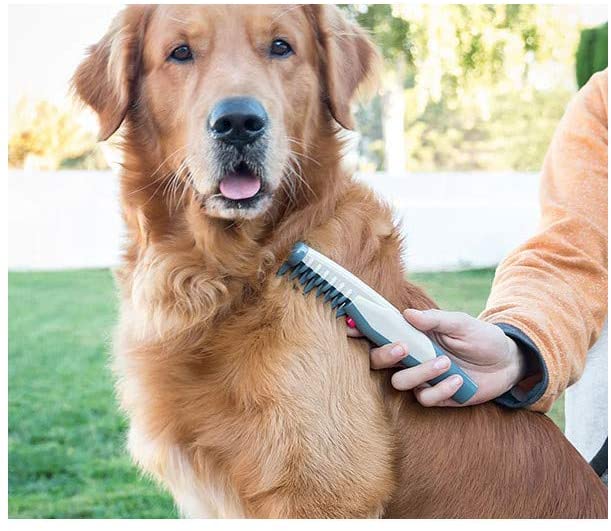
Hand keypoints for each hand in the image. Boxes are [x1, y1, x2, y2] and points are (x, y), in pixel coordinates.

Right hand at [347, 308, 526, 406]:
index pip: (380, 333)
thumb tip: (407, 314)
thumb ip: (434, 320)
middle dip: (383, 355)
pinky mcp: (437, 396)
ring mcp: (422, 378)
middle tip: (402, 347)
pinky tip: (459, 379)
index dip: (361, 330)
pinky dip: (441, 389)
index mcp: (413, 335)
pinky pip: (426, 398)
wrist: (508, 362)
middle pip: (378, 362)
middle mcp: (412, 357)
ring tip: (446, 362)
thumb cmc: (480, 337)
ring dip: (420, 373)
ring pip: (401, 382)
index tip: (349, 326)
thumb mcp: (461, 323)